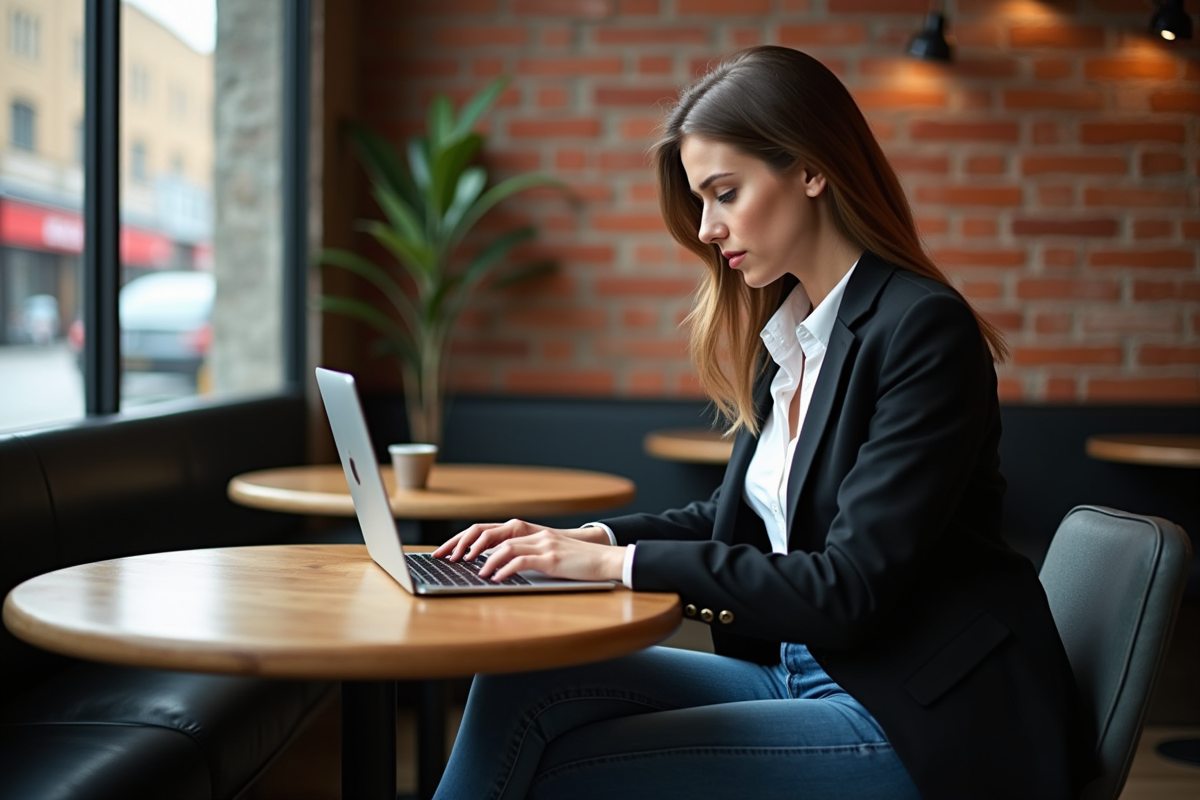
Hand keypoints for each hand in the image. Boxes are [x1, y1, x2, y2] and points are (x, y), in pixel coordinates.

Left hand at [432, 519, 609, 562]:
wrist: (605, 559)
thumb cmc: (576, 562)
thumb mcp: (546, 555)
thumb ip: (523, 556)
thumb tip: (493, 568)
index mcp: (528, 532)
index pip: (487, 529)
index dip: (463, 538)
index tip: (446, 551)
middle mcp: (533, 533)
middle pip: (489, 532)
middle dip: (464, 545)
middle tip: (449, 559)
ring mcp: (543, 544)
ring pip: (505, 546)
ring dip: (485, 560)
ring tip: (473, 572)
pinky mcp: (552, 558)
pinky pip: (523, 560)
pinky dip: (506, 569)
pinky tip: (496, 578)